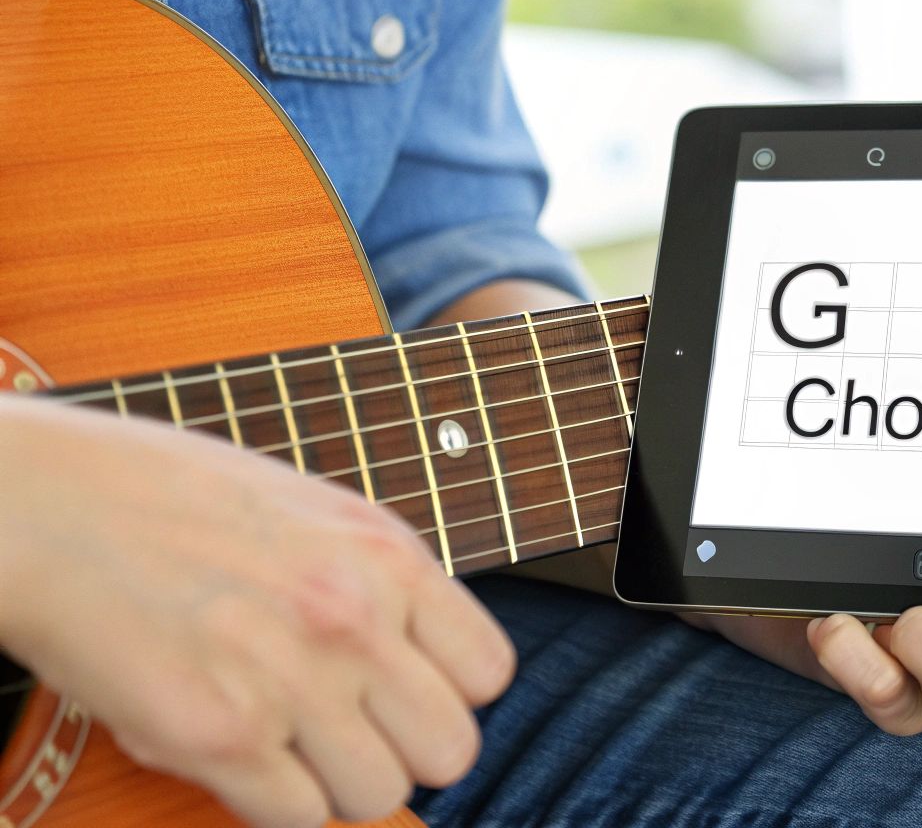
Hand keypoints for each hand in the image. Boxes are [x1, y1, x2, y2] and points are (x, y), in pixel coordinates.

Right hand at [0, 397, 514, 827]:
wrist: (53, 508)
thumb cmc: (173, 503)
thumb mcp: (317, 515)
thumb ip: (381, 584)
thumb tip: (425, 659)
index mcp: (390, 560)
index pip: (489, 673)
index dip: (447, 693)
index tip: (402, 690)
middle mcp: (358, 622)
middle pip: (451, 750)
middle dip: (402, 749)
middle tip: (347, 729)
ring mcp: (295, 681)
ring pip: (377, 794)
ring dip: (333, 781)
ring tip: (281, 739)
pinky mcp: (221, 736)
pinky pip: (298, 818)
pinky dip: (271, 802)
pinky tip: (235, 754)